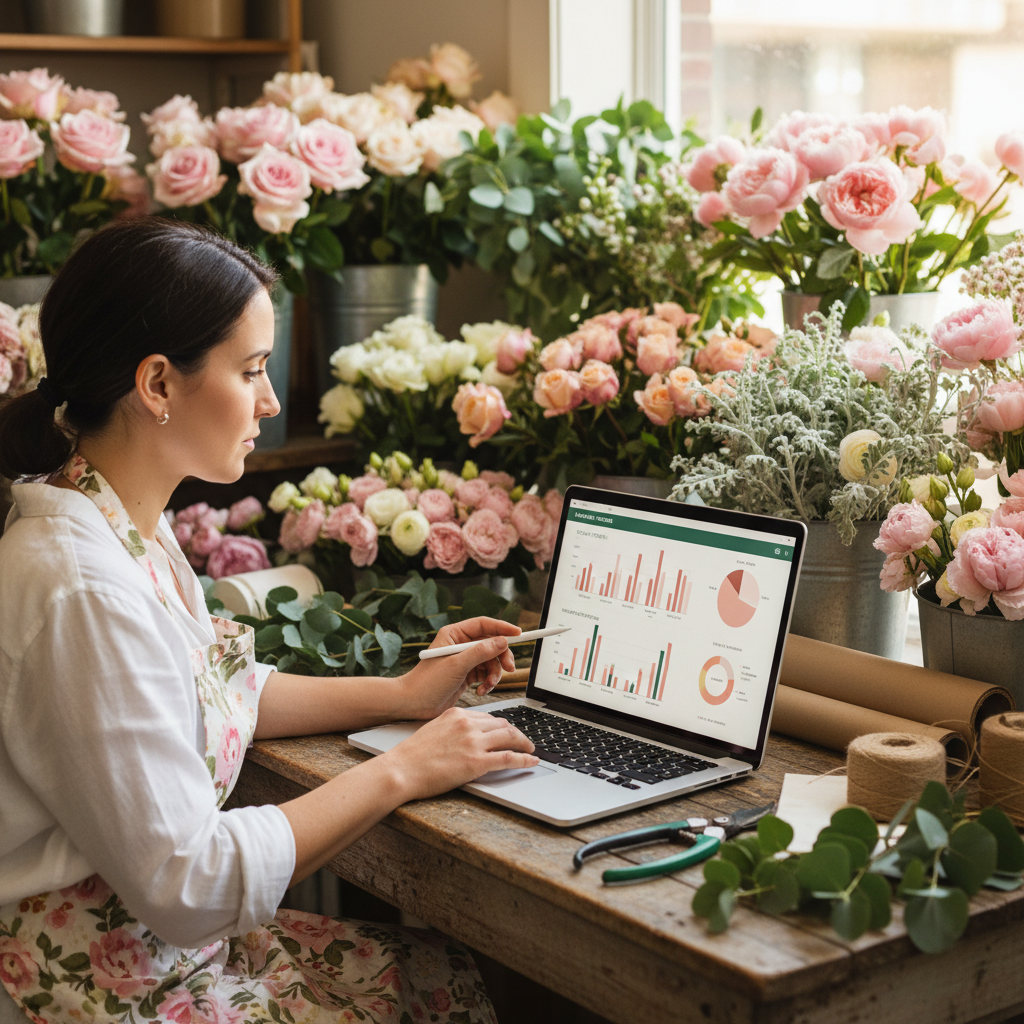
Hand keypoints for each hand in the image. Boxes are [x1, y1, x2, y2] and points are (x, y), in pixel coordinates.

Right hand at [381, 706, 537, 801]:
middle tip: (524, 741)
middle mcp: (467, 724)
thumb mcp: (434, 730)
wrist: (401, 770)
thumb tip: (468, 736)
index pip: (488, 716)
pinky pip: (509, 757)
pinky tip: (532, 760)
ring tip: (531, 750)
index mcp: (456, 714)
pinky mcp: (476, 762)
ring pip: (510, 736)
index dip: (501, 726)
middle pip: (502, 724)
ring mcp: (473, 742)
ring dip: (524, 743)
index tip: (507, 732)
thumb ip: (453, 729)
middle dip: (516, 732)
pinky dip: (524, 759)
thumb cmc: (412, 755)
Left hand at [398, 616, 519, 718]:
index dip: (502, 628)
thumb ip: (481, 652)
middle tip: (509, 668)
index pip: (484, 625)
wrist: (414, 704)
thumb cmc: (427, 682)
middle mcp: (460, 645)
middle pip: (492, 644)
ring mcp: (464, 660)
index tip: (518, 633)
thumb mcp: (456, 665)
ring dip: (494, 674)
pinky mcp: (466, 674)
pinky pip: (486, 674)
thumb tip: (503, 641)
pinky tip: (480, 691)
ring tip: (487, 686)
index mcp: (454, 634)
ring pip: (491, 661)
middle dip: (501, 657)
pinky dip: (487, 683)